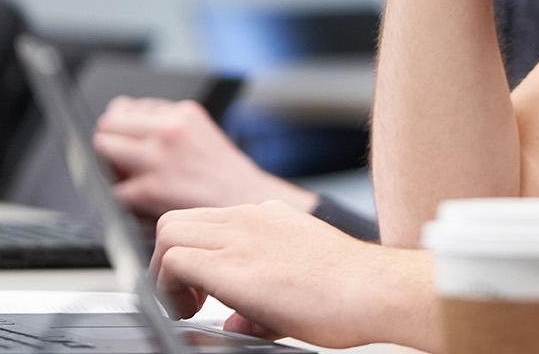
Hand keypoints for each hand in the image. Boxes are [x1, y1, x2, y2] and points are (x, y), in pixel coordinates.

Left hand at [93, 97, 314, 219]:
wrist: (248, 208)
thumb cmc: (223, 179)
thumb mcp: (200, 136)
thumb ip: (165, 127)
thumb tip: (122, 124)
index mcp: (183, 113)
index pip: (129, 108)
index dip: (127, 128)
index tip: (133, 142)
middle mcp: (169, 128)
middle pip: (110, 122)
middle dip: (112, 142)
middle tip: (126, 163)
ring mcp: (157, 157)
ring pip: (104, 148)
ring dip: (112, 167)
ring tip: (134, 181)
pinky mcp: (148, 188)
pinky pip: (114, 188)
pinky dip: (124, 199)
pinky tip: (145, 204)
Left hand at [151, 202, 436, 349]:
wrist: (374, 290)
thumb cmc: (352, 290)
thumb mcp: (301, 281)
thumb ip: (260, 299)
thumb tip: (237, 321)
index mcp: (268, 217)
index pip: (205, 221)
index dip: (190, 254)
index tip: (197, 289)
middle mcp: (251, 217)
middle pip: (177, 221)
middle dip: (167, 261)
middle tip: (187, 299)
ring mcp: (241, 236)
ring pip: (167, 233)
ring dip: (164, 273)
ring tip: (186, 307)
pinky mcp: (234, 265)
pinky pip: (175, 262)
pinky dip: (168, 289)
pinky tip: (191, 313)